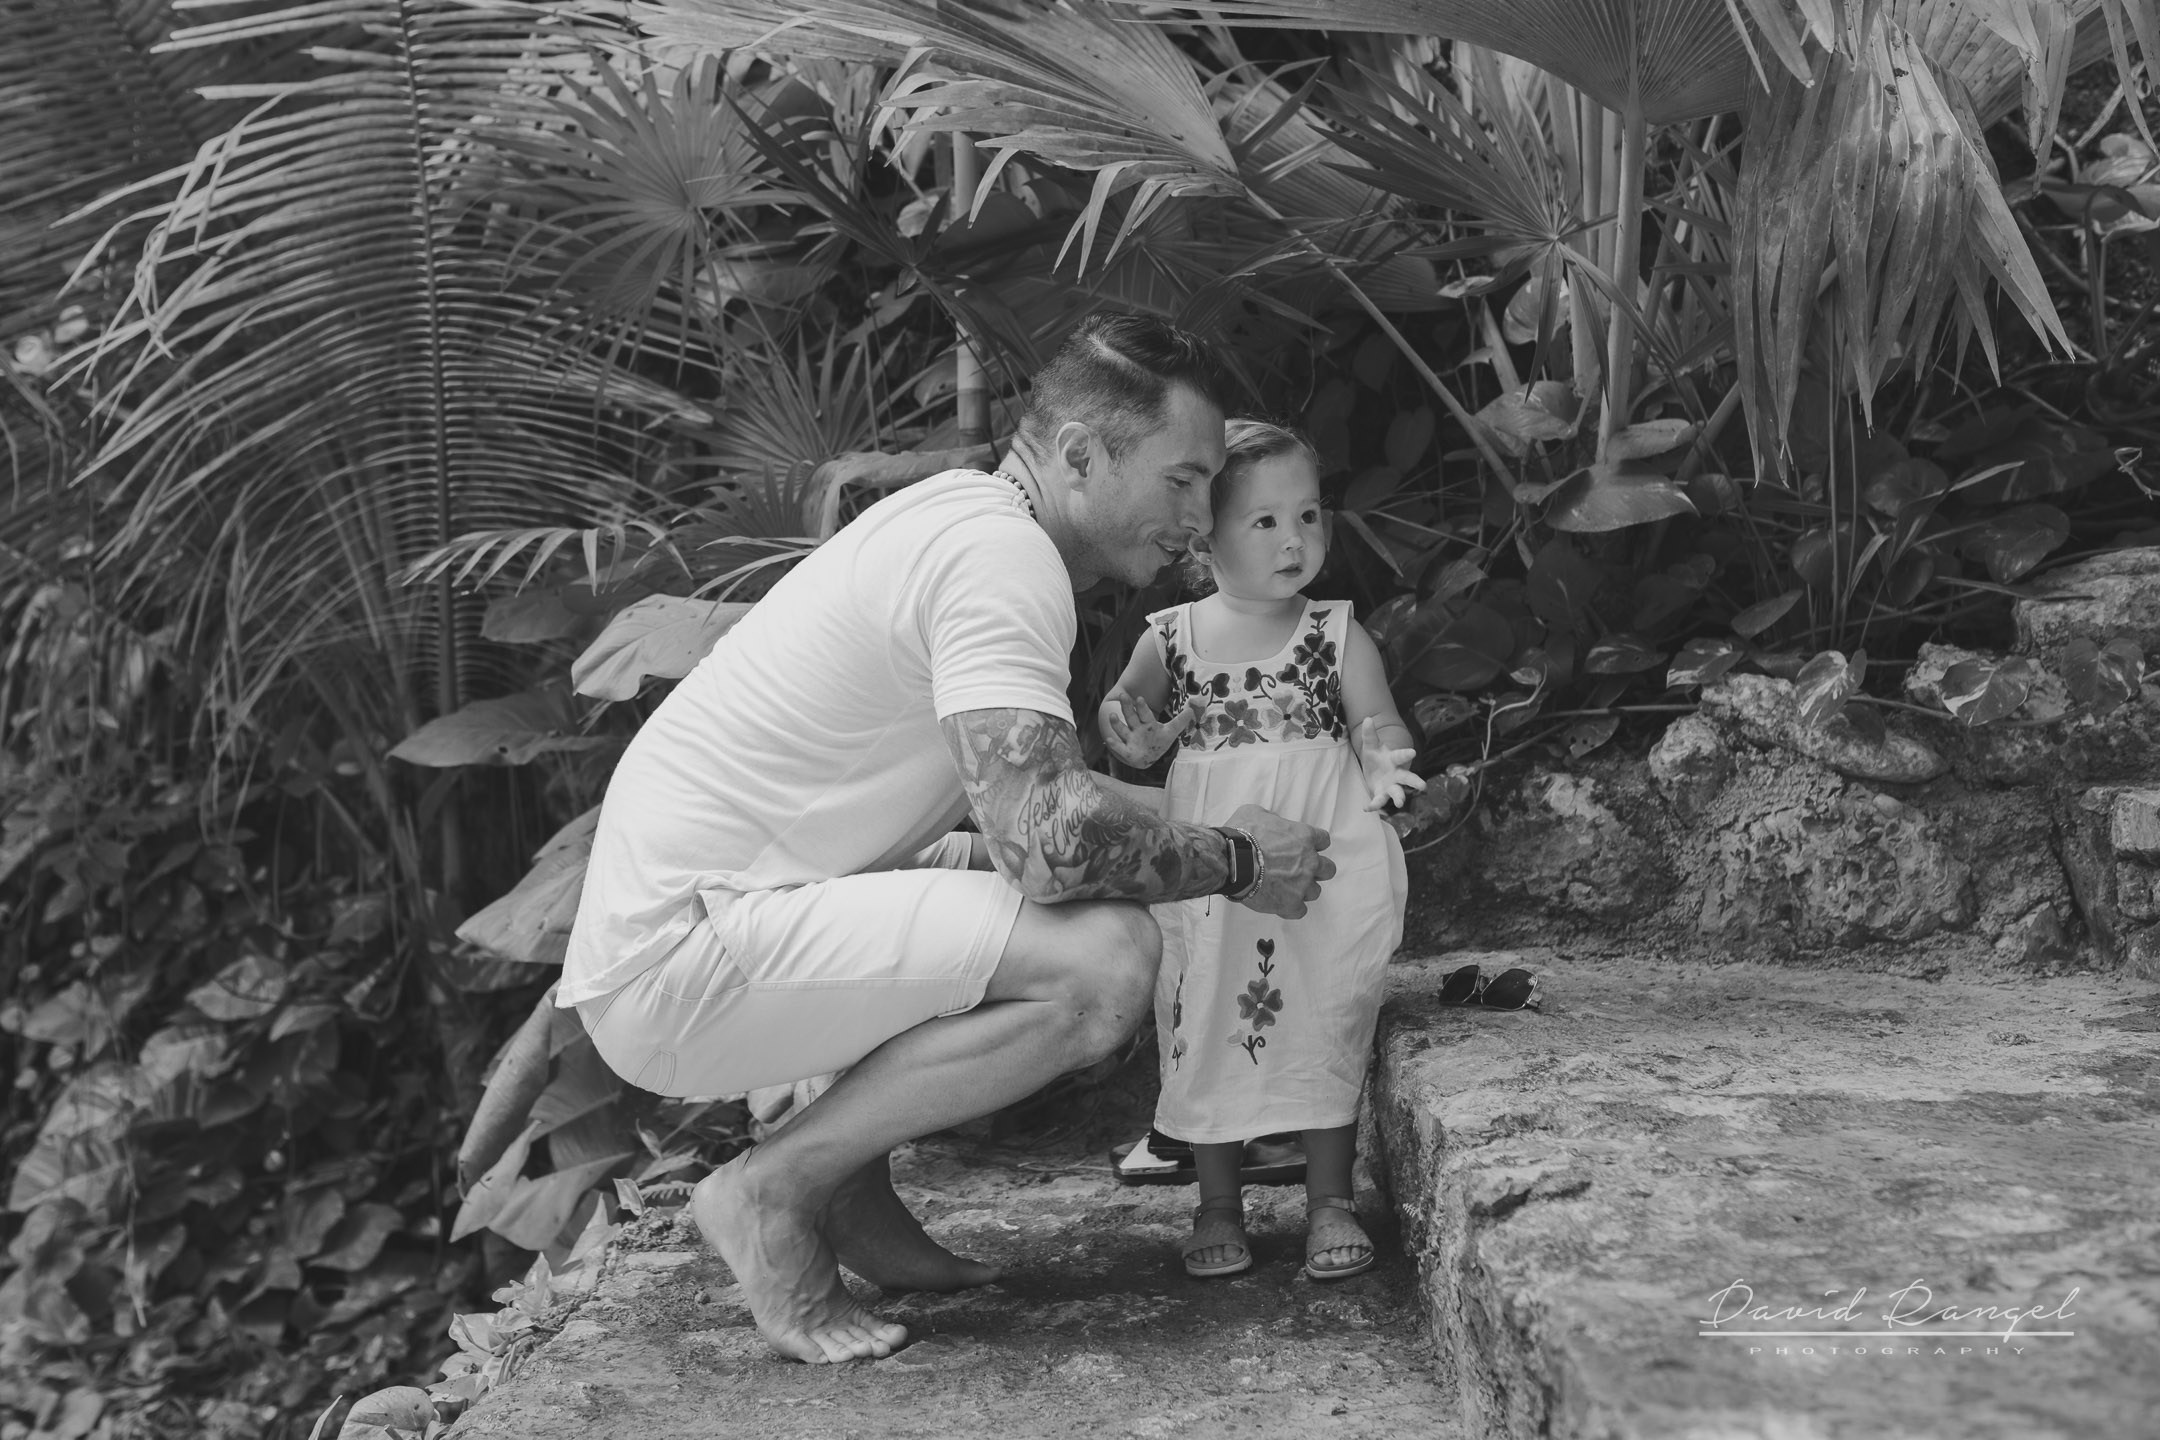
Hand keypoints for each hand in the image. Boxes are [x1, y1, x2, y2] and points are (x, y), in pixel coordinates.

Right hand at [1101, 693, 1203, 766]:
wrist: (1148, 757)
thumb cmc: (1158, 741)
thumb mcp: (1171, 732)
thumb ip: (1180, 721)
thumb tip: (1192, 710)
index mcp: (1148, 723)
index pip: (1145, 713)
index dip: (1142, 707)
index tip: (1139, 698)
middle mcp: (1137, 729)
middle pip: (1131, 717)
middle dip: (1127, 707)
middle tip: (1124, 696)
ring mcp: (1130, 740)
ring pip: (1123, 730)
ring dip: (1117, 723)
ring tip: (1112, 715)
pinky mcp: (1126, 751)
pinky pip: (1120, 748)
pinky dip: (1114, 745)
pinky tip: (1108, 740)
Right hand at [1223, 803, 1332, 919]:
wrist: (1232, 861)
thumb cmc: (1241, 836)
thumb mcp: (1255, 813)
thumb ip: (1271, 819)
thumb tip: (1272, 823)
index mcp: (1304, 837)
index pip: (1323, 840)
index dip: (1314, 844)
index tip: (1304, 848)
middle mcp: (1309, 862)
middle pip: (1328, 869)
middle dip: (1317, 870)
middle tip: (1300, 870)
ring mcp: (1302, 885)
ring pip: (1315, 892)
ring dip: (1303, 889)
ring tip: (1286, 888)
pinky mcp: (1290, 904)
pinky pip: (1300, 911)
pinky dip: (1291, 908)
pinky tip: (1280, 903)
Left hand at [1355, 718, 1425, 812]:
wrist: (1375, 769)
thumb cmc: (1376, 755)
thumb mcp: (1371, 745)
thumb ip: (1370, 734)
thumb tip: (1367, 718)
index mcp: (1394, 759)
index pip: (1401, 756)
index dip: (1406, 754)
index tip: (1413, 752)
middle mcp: (1396, 774)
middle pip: (1407, 778)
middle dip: (1415, 782)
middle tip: (1423, 786)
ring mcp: (1391, 785)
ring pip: (1397, 792)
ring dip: (1399, 798)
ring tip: (1400, 803)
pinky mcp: (1382, 795)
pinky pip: (1379, 801)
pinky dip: (1373, 805)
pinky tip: (1366, 808)